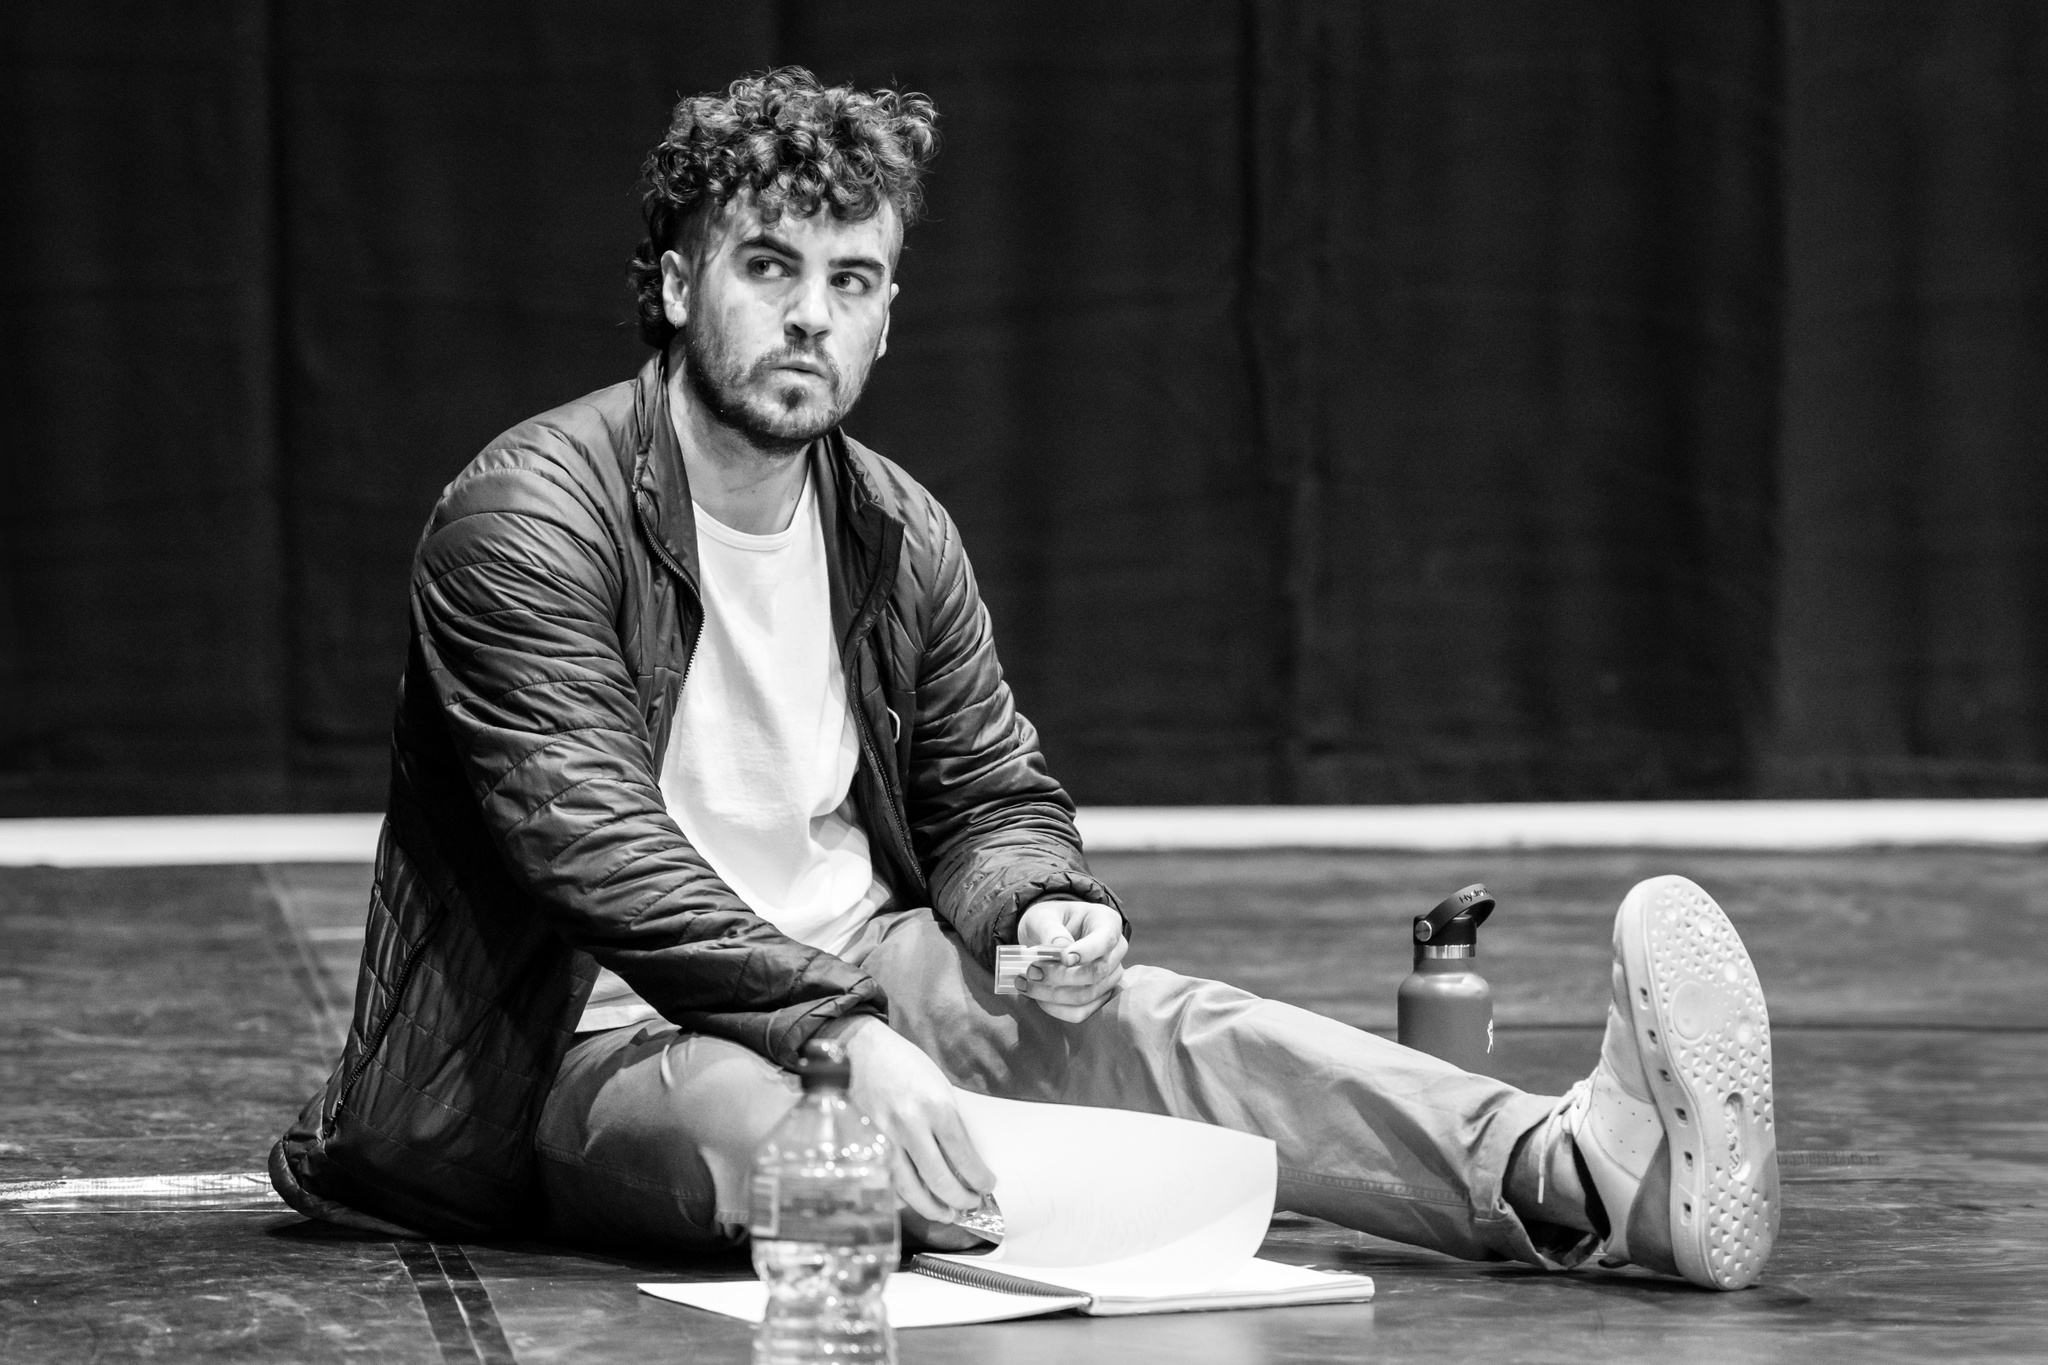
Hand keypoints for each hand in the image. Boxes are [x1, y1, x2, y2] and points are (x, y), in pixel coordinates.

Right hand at [837, 1017, 994, 1223]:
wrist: (860, 1050)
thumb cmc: (904, 1064)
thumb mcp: (939, 1085)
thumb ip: (949, 1121)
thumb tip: (964, 1157)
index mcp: (937, 1107)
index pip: (964, 1156)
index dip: (979, 1179)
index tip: (987, 1186)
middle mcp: (911, 1126)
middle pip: (939, 1179)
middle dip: (959, 1199)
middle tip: (970, 1205)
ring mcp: (885, 1138)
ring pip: (910, 1188)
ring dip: (931, 1207)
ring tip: (946, 1214)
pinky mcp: (866, 1146)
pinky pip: (887, 1180)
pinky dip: (902, 1196)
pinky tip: (914, 1202)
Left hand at [1013, 898, 1126, 1022]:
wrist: (1049, 933)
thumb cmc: (1050, 920)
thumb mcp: (1044, 916)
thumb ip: (1050, 929)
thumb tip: (1059, 948)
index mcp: (1107, 922)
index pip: (1105, 940)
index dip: (1087, 952)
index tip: (1063, 958)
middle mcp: (1116, 951)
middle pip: (1096, 972)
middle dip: (1060, 976)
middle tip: (1030, 971)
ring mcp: (1110, 977)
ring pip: (1087, 995)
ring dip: (1052, 994)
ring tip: (1025, 984)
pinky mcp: (1099, 997)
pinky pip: (1081, 1012)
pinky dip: (1056, 1008)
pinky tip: (1037, 997)